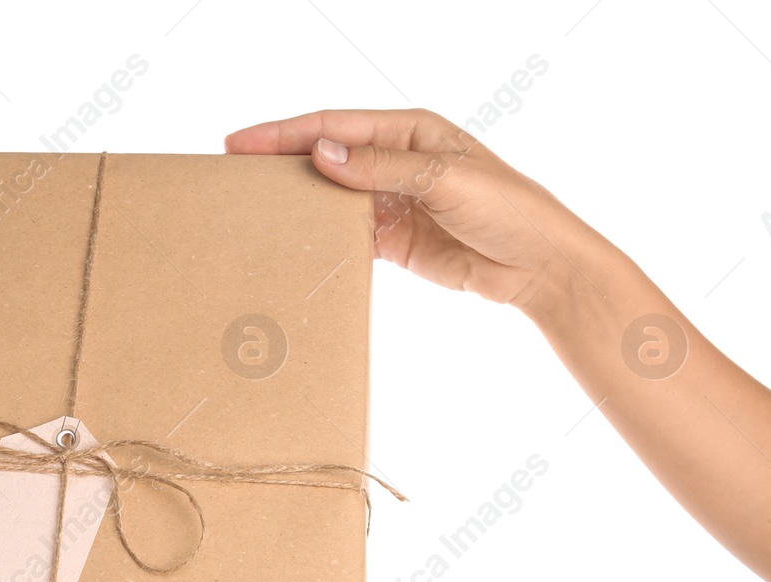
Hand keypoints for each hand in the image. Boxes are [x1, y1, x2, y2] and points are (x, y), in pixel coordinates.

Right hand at [225, 109, 607, 316]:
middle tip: (231, 174)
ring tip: (251, 211)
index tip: (240, 144)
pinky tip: (292, 243)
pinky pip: (346, 235)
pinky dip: (320, 238)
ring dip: (296, 203)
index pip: (334, 127)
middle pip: (326, 158)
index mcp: (410, 131)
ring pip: (331, 198)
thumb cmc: (509, 208)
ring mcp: (393, 202)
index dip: (285, 134)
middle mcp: (396, 161)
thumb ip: (381, 167)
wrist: (540, 266)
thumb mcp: (445, 178)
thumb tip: (321, 153)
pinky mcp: (394, 241)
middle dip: (280, 164)